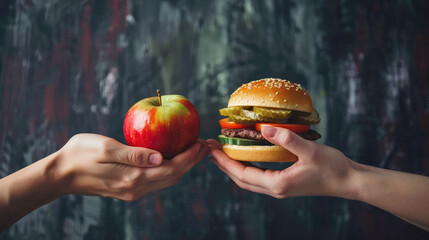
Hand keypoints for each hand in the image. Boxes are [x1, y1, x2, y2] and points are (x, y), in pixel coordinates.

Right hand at [57, 134, 207, 200]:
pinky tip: (174, 156)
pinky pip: (157, 179)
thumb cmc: (80, 154)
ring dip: (184, 165)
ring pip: (167, 179)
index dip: (191, 157)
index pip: (172, 169)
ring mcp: (133, 191)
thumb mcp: (106, 148)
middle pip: (174, 176)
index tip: (202, 143)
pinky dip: (171, 168)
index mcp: (133, 178)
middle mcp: (137, 188)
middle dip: (193, 161)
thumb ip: (134, 154)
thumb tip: (162, 156)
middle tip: (206, 145)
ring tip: (195, 149)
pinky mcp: (129, 188)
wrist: (61, 174)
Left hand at [208, 126, 359, 198]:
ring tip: (221, 154)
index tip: (211, 151)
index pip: (243, 174)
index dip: (225, 163)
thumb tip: (264, 127)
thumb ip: (286, 139)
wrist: (348, 181)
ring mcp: (280, 188)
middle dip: (224, 165)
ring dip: (233, 167)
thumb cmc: (332, 167)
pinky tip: (244, 157)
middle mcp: (276, 189)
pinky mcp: (285, 184)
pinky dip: (246, 168)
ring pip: (249, 180)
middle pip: (241, 179)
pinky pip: (258, 177)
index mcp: (278, 184)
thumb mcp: (309, 151)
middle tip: (209, 151)